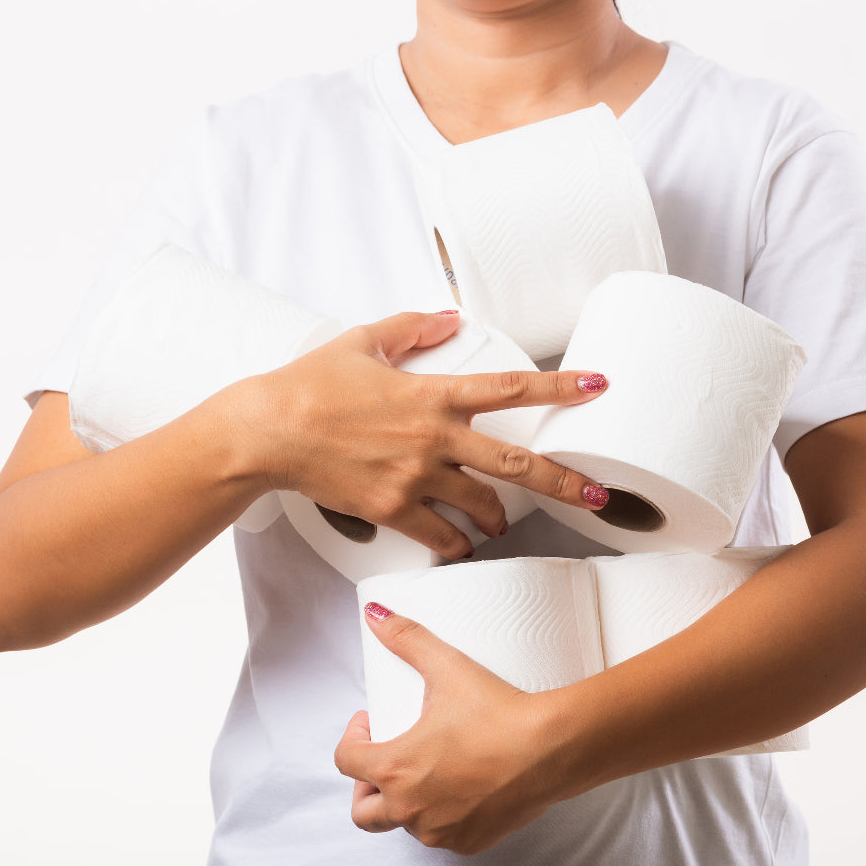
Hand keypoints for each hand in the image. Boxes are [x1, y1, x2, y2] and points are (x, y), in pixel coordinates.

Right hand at [227, 310, 610, 559]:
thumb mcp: (362, 343)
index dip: (561, 387)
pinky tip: (461, 547)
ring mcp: (416, 478)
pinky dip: (456, 545)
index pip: (512, 388)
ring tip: (504, 524)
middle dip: (566, 485)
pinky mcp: (393, 510)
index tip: (598, 387)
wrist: (267, 433)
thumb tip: (448, 319)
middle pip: (518, 465)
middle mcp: (434, 439)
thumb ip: (411, 329)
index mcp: (433, 394)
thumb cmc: (308, 387)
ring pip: (483, 507)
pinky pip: (441, 537)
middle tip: (598, 499)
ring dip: (500, 519)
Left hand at [333, 602, 583, 855]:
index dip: (352, 738)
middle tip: (385, 759)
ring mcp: (441, 831)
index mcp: (394, 769)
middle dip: (366, 787)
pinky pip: (442, 836)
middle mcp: (411, 809)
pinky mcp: (471, 842)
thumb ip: (406, 638)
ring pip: (404, 824)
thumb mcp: (446, 667)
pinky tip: (454, 792)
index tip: (370, 723)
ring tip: (423, 772)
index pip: (345, 761)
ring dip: (405, 802)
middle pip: (364, 811)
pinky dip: (441, 818)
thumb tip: (375, 614)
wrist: (553, 748)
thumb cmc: (499, 712)